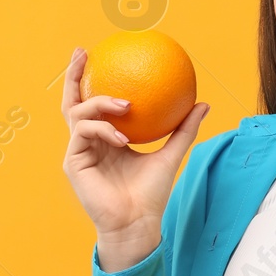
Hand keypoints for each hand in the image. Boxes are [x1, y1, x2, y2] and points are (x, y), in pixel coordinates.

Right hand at [62, 46, 210, 241]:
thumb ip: (183, 129)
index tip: (95, 53)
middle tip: (82, 52)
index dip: (92, 79)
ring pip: (78, 113)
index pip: (95, 103)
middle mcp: (89, 141)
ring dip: (101, 104)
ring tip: (124, 104)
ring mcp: (78, 151)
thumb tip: (202, 103)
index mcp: (106, 138)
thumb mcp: (170, 154)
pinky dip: (104, 130)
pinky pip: (84, 133)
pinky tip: (122, 136)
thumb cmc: (151, 194)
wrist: (138, 222)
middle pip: (74, 101)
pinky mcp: (73, 162)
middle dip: (74, 75)